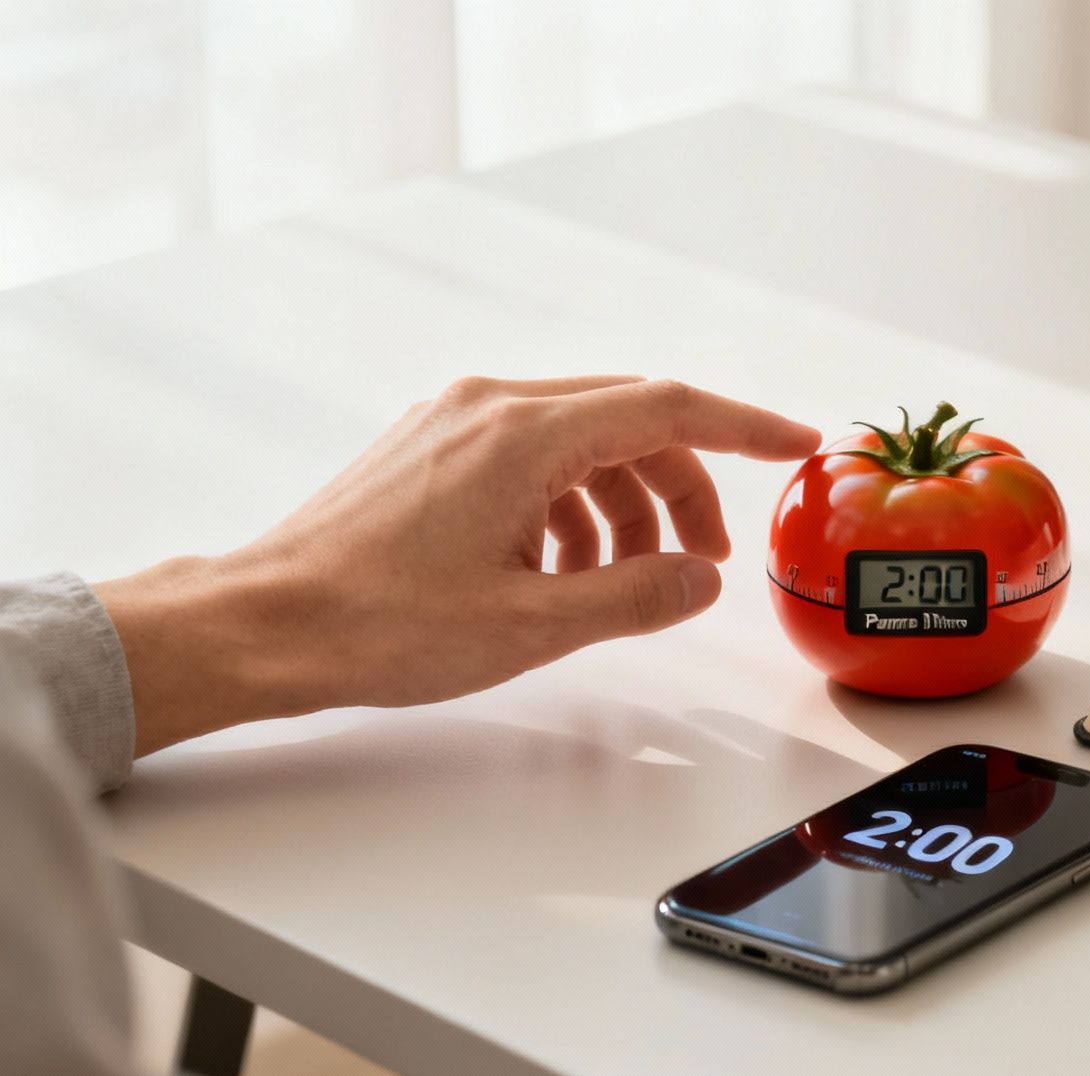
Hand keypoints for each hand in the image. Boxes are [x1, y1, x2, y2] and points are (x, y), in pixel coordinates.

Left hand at [95, 375, 820, 755]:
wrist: (262, 625)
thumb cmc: (378, 625)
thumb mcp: (532, 625)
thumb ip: (635, 596)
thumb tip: (699, 580)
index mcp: (524, 434)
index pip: (667, 407)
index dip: (745, 427)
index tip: (798, 445)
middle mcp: (491, 406)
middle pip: (629, 422)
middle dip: (682, 489)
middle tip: (706, 562)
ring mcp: (455, 422)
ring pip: (583, 443)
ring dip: (627, 507)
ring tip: (630, 583)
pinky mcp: (431, 448)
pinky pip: (534, 459)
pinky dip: (574, 507)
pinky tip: (565, 571)